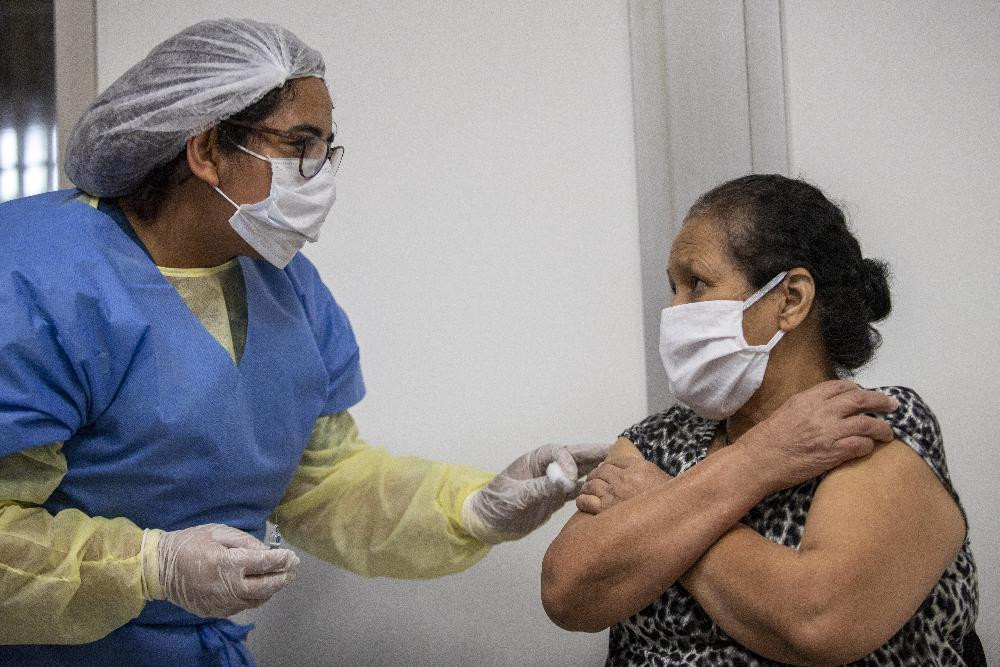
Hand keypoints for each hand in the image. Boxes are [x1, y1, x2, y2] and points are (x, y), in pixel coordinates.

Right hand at [154, 523, 299, 617]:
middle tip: (293, 570)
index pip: (264, 564)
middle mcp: (226, 587)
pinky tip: (260, 588)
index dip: (282, 560)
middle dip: (283, 578)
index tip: (292, 556)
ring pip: (256, 600)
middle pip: (265, 586)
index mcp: (227, 563)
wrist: (159, 568)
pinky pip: (242, 607)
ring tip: (281, 579)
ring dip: (271, 590)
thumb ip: (245, 542)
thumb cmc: (190, 543)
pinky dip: (255, 598)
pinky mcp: (214, 611)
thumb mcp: (218, 532)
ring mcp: (220, 603)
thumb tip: (266, 552)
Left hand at [462, 442, 608, 543]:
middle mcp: (548, 468)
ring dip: (598, 472)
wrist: (487, 522)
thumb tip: (566, 480)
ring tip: (620, 473)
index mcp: (536, 460)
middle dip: (597, 456)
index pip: (561, 453)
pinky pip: (578, 491)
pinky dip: (590, 492)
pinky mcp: (555, 498)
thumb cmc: (496, 505)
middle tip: (620, 454)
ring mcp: (553, 482)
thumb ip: (542, 487)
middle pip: (577, 458)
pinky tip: (606, 495)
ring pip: (580, 473)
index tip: (571, 482)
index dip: (571, 463)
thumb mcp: (517, 496)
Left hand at [576, 454, 670, 514]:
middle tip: (592, 481)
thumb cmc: (671, 505)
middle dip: (595, 476)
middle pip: (601, 472)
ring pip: (591, 484)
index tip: (603, 471)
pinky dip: (583, 500)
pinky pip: (587, 501)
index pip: (615, 462)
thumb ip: (646, 472)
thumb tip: (635, 472)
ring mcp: (614, 493)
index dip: (606, 467)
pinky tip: (583, 502)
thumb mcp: (662, 480)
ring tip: (586, 491)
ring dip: (587, 487)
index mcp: (639, 468)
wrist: (674, 518)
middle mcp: (624, 478)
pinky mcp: (606, 509)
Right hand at [736, 380, 898, 494]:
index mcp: (808, 398)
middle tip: (893, 405)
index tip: (865, 395)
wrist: (759, 460)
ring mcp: (829, 432)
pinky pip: (861, 445)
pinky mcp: (833, 452)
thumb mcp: (787, 411)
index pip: (841, 386)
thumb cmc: (767, 438)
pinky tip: (868, 448)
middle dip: (880, 401)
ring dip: (882, 428)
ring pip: (867, 423)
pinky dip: (869, 446)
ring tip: (887, 433)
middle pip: (860, 399)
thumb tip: (830, 406)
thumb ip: (809, 405)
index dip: (857, 389)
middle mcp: (821, 411)